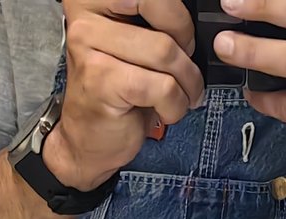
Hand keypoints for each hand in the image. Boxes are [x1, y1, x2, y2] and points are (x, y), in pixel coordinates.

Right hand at [47, 0, 203, 190]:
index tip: (182, 40)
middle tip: (186, 70)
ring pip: (165, 51)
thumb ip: (156, 23)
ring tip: (182, 96)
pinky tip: (167, 111)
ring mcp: (89, 45)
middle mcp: (86, 14)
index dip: (179, 16)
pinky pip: (162, 86)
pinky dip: (176, 105)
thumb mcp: (138, 45)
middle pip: (162, 12)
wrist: (89, 139)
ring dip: (187, 83)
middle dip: (187, 47)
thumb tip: (199, 19)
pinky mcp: (101, 80)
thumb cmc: (118, 92)